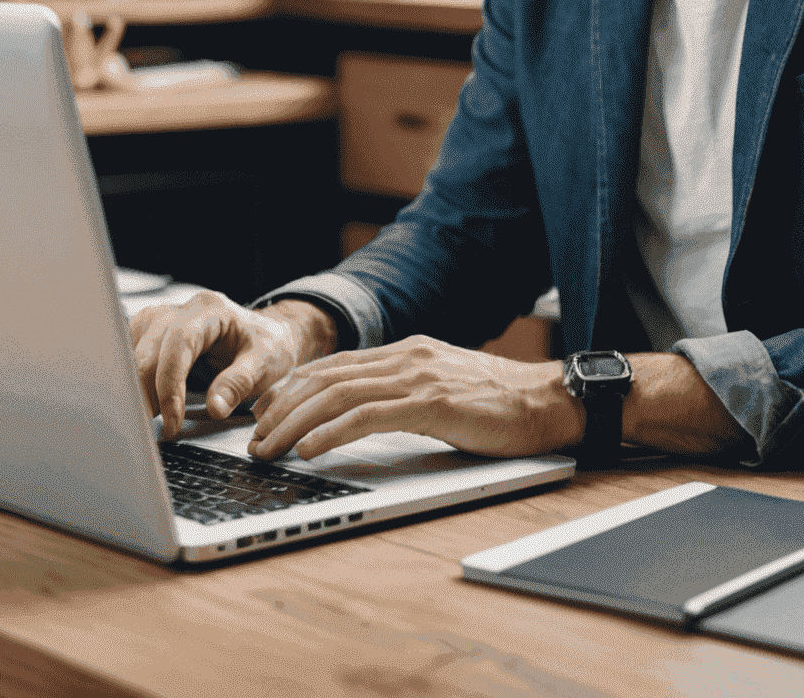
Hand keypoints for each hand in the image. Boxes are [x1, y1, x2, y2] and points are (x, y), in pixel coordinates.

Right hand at [129, 292, 336, 438]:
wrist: (268, 336)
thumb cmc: (268, 346)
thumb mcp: (267, 362)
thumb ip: (240, 382)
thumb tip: (214, 407)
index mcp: (210, 309)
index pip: (179, 342)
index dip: (170, 384)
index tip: (172, 420)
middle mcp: (182, 309)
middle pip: (148, 348)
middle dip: (145, 392)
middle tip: (148, 430)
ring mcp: (163, 320)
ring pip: (131, 351)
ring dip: (134, 388)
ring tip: (145, 421)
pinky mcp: (152, 334)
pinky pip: (129, 354)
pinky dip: (130, 381)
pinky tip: (139, 404)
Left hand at [246, 335, 584, 461]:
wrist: (550, 402)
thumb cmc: (501, 405)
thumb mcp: (441, 390)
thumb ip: (403, 394)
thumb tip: (359, 416)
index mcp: (406, 352)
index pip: (334, 367)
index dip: (292, 390)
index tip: (264, 413)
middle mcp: (406, 357)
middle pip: (326, 377)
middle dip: (282, 408)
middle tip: (253, 437)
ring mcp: (419, 377)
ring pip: (338, 394)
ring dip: (294, 423)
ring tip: (268, 448)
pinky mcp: (433, 403)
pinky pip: (369, 415)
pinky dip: (331, 432)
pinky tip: (309, 450)